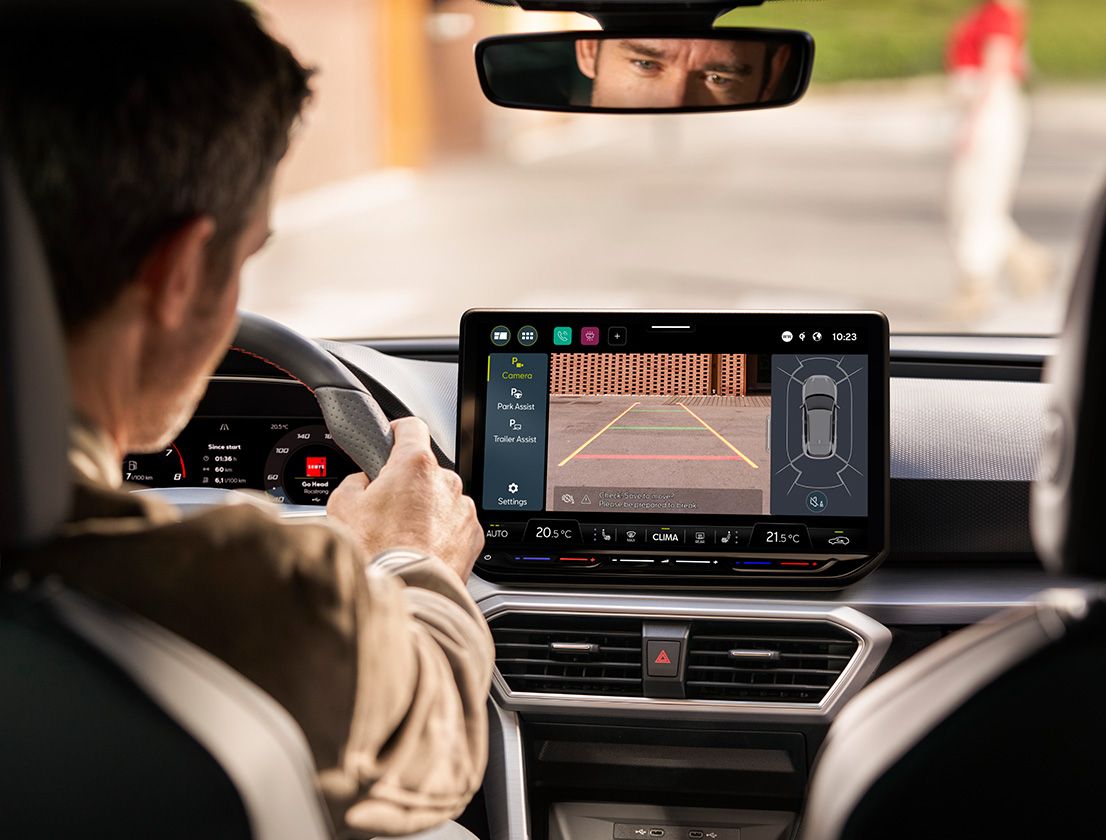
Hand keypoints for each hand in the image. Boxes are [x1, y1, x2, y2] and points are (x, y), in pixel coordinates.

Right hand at [327, 417, 482, 580]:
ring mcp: (463, 510)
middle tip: (385, 509)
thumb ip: (355, 481)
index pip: (411, 427)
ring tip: (403, 537)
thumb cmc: (376, 554)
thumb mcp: (343, 506)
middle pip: (424, 471)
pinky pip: (455, 526)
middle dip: (407, 484)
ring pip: (441, 500)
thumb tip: (363, 482)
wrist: (406, 596)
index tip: (391, 440)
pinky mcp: (473, 537)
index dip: (397, 431)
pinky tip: (421, 550)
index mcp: (415, 465)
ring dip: (426, 511)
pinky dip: (442, 534)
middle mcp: (446, 482)